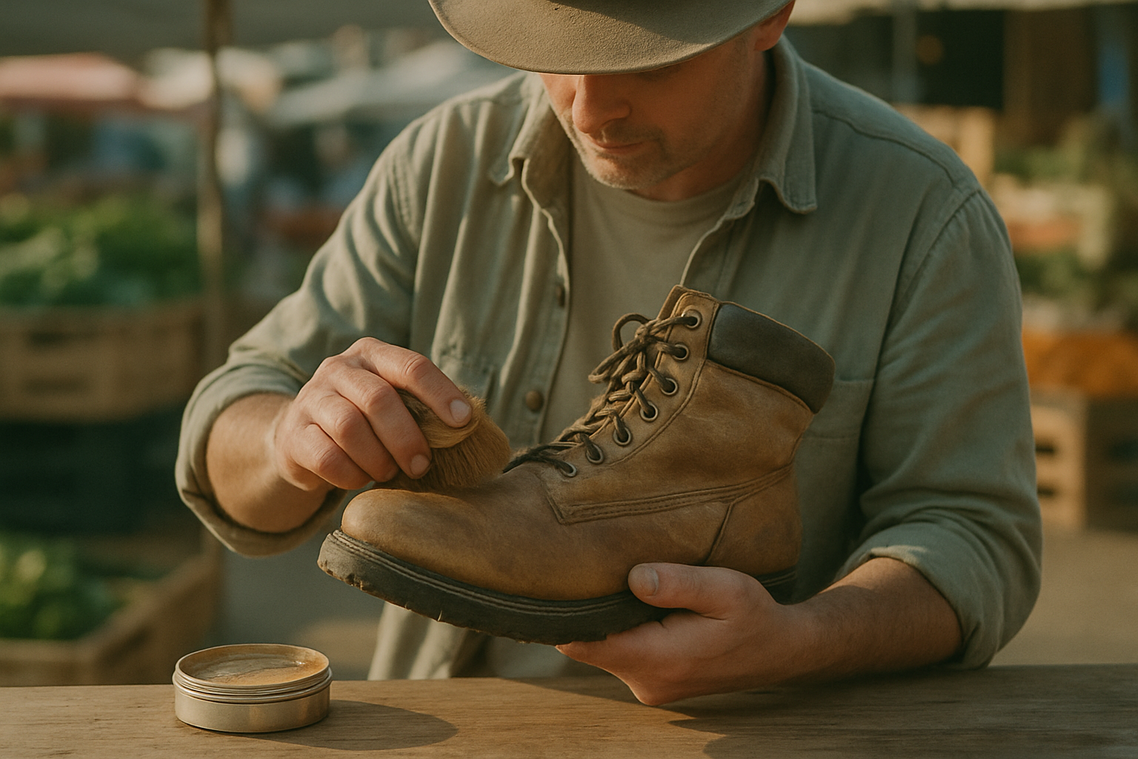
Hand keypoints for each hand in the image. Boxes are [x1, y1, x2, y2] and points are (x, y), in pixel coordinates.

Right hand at [271, 338, 471, 492]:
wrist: (303, 437)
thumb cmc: (367, 420)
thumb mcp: (394, 402)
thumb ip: (424, 406)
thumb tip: (471, 426)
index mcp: (372, 354)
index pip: (411, 365)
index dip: (440, 393)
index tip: (463, 422)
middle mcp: (339, 368)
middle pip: (378, 399)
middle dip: (407, 437)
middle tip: (421, 465)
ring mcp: (312, 399)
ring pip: (350, 428)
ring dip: (378, 459)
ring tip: (389, 472)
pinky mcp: (294, 434)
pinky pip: (327, 458)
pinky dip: (352, 475)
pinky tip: (361, 478)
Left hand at [557, 563, 809, 704]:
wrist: (782, 650)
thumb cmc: (755, 616)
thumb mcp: (726, 589)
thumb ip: (679, 584)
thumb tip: (633, 577)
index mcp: (657, 659)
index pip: (580, 642)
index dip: (565, 612)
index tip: (563, 577)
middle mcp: (645, 681)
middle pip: (587, 643)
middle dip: (588, 608)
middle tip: (594, 566)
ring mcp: (648, 685)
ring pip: (604, 647)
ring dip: (609, 618)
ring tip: (623, 581)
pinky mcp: (654, 680)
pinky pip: (622, 652)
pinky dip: (624, 628)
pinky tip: (640, 603)